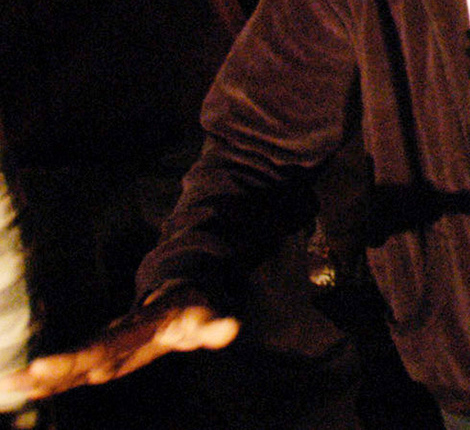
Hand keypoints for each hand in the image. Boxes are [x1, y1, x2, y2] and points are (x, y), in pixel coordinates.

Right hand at [3, 291, 237, 401]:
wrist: (179, 296)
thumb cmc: (193, 310)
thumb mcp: (207, 317)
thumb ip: (214, 326)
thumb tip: (232, 328)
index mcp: (137, 328)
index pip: (104, 346)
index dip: (77, 358)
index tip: (46, 365)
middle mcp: (115, 336)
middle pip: (81, 354)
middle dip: (52, 369)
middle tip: (17, 381)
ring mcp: (106, 346)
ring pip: (71, 363)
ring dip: (40, 377)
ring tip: (8, 386)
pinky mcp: (103, 356)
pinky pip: (73, 370)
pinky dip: (50, 380)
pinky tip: (22, 390)